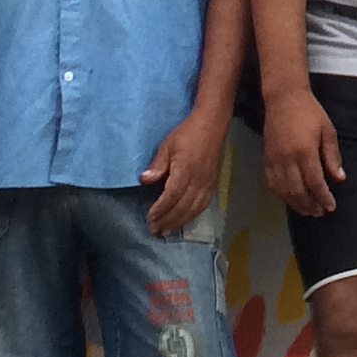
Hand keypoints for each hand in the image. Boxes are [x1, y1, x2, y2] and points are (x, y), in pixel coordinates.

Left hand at [142, 110, 226, 235]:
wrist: (211, 125)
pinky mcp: (212, 183)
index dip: (161, 209)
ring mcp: (207, 183)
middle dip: (168, 220)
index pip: (172, 195)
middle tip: (154, 231)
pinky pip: (203, 205)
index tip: (150, 218)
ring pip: (194, 209)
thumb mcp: (167, 145)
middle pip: (183, 206)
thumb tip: (144, 180)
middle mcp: (198, 179)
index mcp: (185, 169)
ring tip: (167, 231)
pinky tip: (184, 220)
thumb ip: (157, 165)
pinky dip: (192, 215)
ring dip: (179, 222)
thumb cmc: (186, 133)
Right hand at [262, 89, 345, 216]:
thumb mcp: (328, 131)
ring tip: (307, 210)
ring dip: (296, 204)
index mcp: (305, 151)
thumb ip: (332, 156)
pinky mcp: (266, 159)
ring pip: (284, 190)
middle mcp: (287, 159)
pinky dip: (281, 194)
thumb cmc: (310, 112)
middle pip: (298, 191)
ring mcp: (274, 160)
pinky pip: (272, 183)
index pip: (315, 183)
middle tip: (320, 213)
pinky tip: (290, 198)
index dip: (324, 197)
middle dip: (310, 205)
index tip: (331, 207)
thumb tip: (339, 178)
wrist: (284, 99)